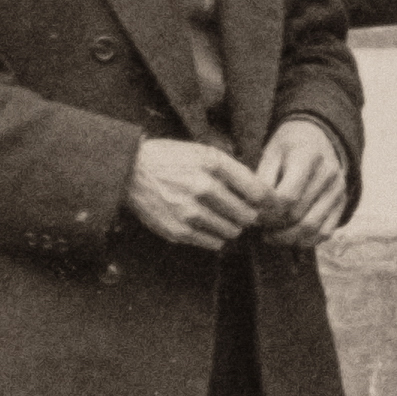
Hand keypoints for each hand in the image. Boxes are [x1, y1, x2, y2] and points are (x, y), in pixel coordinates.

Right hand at [125, 138, 275, 250]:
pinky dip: (215, 237)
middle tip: (241, 212)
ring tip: (221, 217)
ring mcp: (189, 212)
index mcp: (213, 165)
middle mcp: (203, 188)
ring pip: (232, 232)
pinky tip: (206, 225)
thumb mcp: (204, 152)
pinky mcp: (177, 231)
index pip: (257, 192)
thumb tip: (263, 192)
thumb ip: (234, 169)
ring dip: (231, 227)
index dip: (266, 201)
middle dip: (248, 215)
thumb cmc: (172, 160)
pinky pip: (214, 243)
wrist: (130, 171)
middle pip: (248, 216)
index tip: (264, 203)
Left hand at [252, 117, 349, 248]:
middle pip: (298, 215)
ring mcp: (338, 190)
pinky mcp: (342, 203)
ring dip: (287, 238)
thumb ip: (262, 181)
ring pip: (311, 228)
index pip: (288, 197)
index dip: (267, 212)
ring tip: (270, 235)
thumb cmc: (287, 148)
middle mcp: (329, 174)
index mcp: (308, 156)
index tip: (253, 216)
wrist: (318, 138)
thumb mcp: (270, 154)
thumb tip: (252, 210)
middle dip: (274, 226)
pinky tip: (289, 237)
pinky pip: (325, 233)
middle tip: (258, 227)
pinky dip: (305, 241)